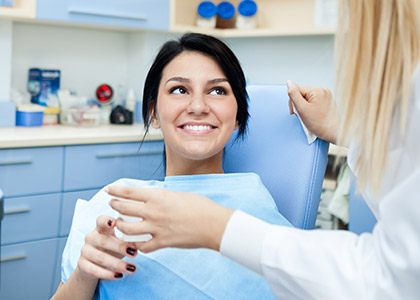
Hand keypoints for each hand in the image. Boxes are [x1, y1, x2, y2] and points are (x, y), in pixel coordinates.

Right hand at [76, 215, 137, 280]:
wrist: (94, 264)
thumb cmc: (112, 247)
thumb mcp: (119, 239)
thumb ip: (128, 236)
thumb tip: (144, 236)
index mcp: (101, 228)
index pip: (100, 220)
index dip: (106, 220)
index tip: (114, 222)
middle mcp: (91, 237)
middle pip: (103, 241)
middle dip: (120, 247)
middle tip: (135, 253)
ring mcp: (85, 251)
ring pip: (100, 257)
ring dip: (117, 264)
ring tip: (131, 268)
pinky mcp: (82, 265)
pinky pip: (94, 270)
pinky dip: (107, 274)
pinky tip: (119, 276)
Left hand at [107, 185, 233, 252]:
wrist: (213, 224)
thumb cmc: (201, 206)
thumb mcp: (179, 195)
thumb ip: (163, 197)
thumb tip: (154, 197)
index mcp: (158, 196)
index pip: (129, 192)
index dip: (116, 190)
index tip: (109, 190)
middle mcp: (153, 211)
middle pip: (123, 208)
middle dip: (115, 206)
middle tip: (113, 205)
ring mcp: (156, 228)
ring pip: (127, 229)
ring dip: (121, 226)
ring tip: (120, 224)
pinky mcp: (162, 243)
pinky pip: (141, 246)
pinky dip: (136, 246)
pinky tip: (136, 244)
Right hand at [287, 80, 339, 143]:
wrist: (334, 133)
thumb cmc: (320, 124)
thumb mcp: (302, 109)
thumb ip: (294, 94)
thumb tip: (289, 83)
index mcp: (317, 90)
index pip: (297, 89)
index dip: (293, 101)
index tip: (296, 112)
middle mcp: (323, 90)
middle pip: (302, 93)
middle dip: (299, 104)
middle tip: (302, 115)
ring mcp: (326, 96)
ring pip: (307, 98)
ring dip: (304, 107)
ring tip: (309, 116)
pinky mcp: (327, 101)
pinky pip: (314, 102)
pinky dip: (310, 108)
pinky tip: (313, 115)